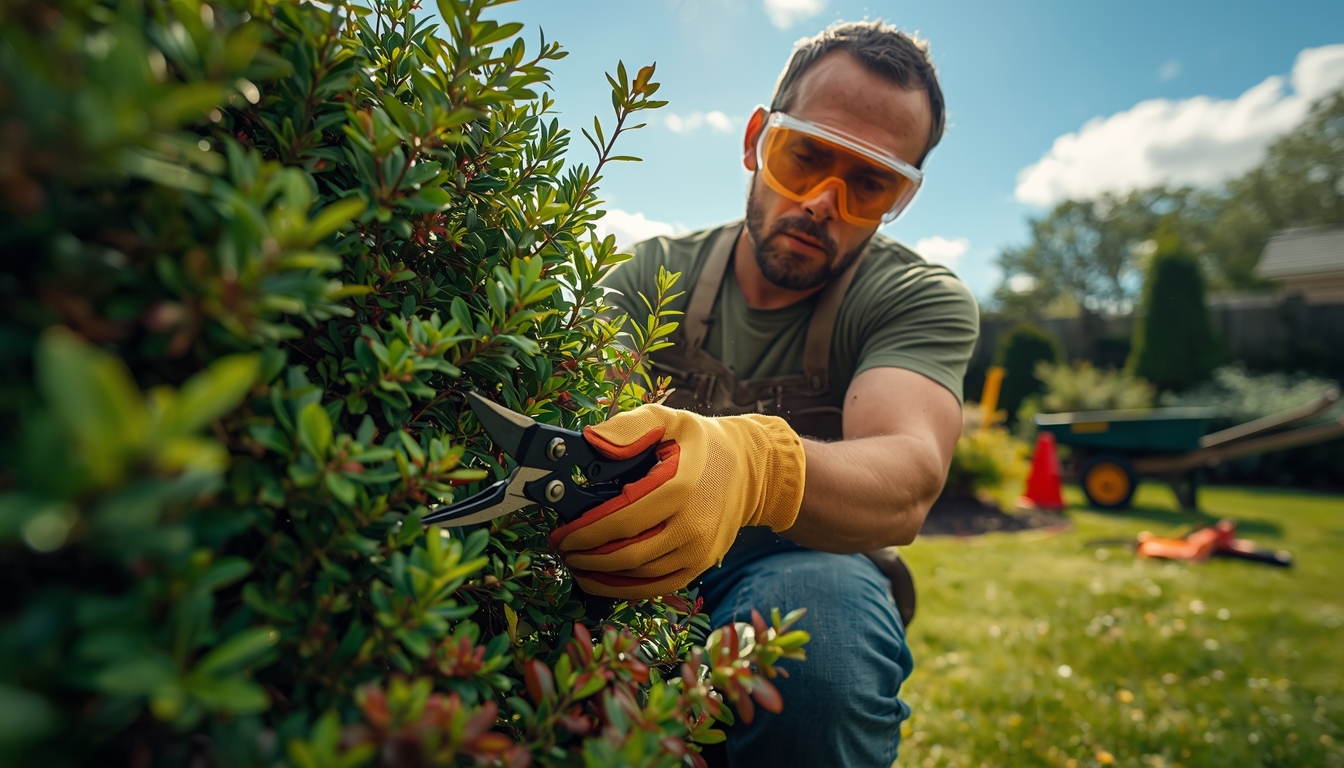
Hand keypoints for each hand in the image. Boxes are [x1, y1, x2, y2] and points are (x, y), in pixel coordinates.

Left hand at [549, 405, 806, 598]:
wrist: (749, 469)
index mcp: (680, 486)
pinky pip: (655, 587)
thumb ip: (629, 428)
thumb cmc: (699, 443)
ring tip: (574, 562)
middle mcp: (692, 525)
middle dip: (585, 556)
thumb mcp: (667, 419)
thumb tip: (592, 442)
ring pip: (638, 576)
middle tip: (560, 548)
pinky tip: (600, 579)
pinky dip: (623, 589)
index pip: (622, 519)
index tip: (559, 533)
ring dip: (599, 575)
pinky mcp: (699, 565)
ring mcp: (698, 550)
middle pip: (626, 554)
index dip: (585, 531)